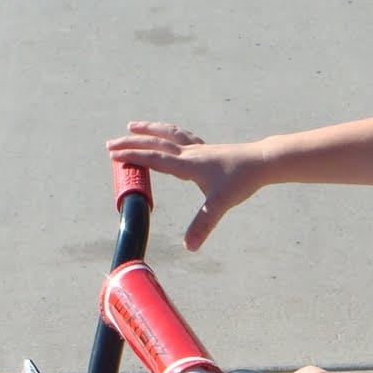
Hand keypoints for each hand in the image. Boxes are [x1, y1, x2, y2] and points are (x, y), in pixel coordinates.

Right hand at [106, 122, 263, 250]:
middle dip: (131, 143)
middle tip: (110, 144)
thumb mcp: (220, 204)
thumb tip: (190, 247)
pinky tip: (168, 136)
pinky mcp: (206, 148)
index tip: (114, 155)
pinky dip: (168, 133)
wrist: (262, 161)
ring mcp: (198, 148)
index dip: (133, 156)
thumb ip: (203, 224)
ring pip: (167, 134)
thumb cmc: (241, 180)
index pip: (154, 158)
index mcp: (188, 164)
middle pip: (155, 143)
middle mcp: (190, 153)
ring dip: (148, 130)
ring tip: (132, 126)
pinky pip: (181, 136)